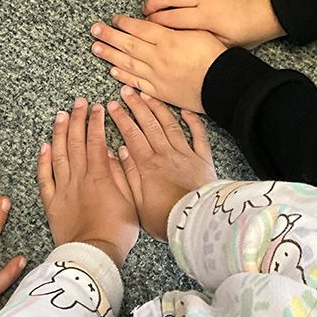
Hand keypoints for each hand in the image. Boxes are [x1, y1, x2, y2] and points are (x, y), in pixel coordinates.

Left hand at [38, 98, 138, 267]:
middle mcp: (79, 177)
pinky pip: (44, 177)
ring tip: (61, 115)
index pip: (95, 140)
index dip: (95, 122)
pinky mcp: (52, 202)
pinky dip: (43, 160)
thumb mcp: (129, 201)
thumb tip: (109, 151)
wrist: (93, 257)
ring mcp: (63, 188)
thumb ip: (119, 174)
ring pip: (59, 154)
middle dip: (78, 119)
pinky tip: (44, 146)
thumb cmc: (117, 232)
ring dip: (60, 132)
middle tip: (79, 103)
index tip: (97, 107)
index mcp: (99, 176)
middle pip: (76, 141)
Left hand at [91, 16, 225, 111]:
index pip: (139, 28)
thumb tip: (156, 23)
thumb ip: (174, 27)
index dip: (124, 23)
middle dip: (109, 36)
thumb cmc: (215, 56)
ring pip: (127, 63)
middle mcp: (158, 57)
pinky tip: (113, 71)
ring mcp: (157, 76)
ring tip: (96, 47)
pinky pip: (137, 83)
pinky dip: (123, 77)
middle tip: (94, 30)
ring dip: (110, 55)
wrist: (225, 85)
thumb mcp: (197, 32)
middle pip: (128, 44)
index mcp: (168, 40)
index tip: (114, 19)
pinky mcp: (159, 92)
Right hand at [108, 87, 215, 240]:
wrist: (198, 225)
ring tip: (148, 95)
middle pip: (149, 124)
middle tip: (127, 91)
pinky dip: (192, 121)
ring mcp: (185, 155)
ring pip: (170, 125)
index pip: (131, 135)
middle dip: (136, 105)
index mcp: (148, 165)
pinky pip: (198, 136)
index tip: (113, 105)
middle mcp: (166, 154)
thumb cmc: (166, 219)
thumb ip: (128, 175)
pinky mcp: (203, 160)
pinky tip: (185, 111)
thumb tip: (120, 152)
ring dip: (158, 108)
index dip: (121, 118)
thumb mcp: (138, 203)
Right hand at [144, 0, 285, 47]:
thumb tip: (178, 38)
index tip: (148, 26)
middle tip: (145, 12)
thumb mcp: (227, 44)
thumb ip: (201, 41)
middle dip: (151, 4)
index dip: (155, 22)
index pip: (170, 18)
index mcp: (207, 17)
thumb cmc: (252, 28)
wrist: (274, 5)